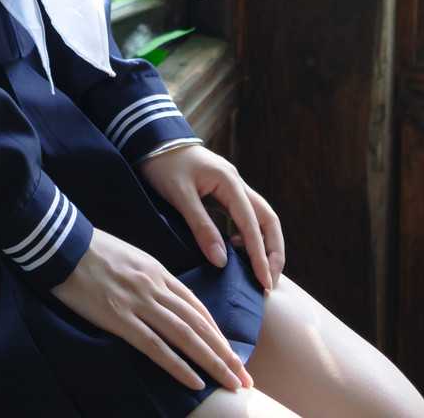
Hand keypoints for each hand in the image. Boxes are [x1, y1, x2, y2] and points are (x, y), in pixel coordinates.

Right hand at [49, 228, 253, 395]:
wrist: (62, 243)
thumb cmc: (91, 250)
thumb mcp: (129, 257)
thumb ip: (149, 278)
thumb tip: (163, 299)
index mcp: (157, 270)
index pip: (196, 306)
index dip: (217, 332)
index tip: (232, 352)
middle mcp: (155, 286)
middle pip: (198, 324)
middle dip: (224, 353)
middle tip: (244, 377)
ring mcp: (139, 302)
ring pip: (185, 337)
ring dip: (212, 362)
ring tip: (231, 382)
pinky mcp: (120, 317)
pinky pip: (155, 346)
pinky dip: (178, 366)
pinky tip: (194, 381)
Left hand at [136, 143, 285, 291]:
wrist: (151, 140)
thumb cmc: (163, 164)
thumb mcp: (180, 196)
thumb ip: (201, 227)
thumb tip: (222, 262)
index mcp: (229, 182)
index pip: (252, 225)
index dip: (260, 256)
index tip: (264, 282)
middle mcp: (236, 183)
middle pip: (267, 219)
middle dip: (273, 251)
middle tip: (269, 282)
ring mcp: (231, 186)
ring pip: (259, 217)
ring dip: (264, 244)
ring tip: (259, 272)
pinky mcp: (223, 191)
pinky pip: (245, 216)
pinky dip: (249, 235)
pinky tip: (238, 251)